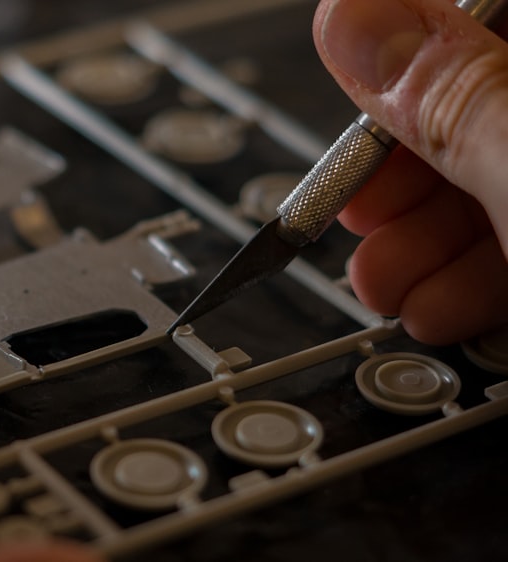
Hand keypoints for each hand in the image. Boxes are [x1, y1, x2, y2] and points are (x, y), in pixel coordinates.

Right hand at [314, 0, 507, 343]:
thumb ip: (446, 97)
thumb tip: (351, 22)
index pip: (478, 17)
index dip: (405, 59)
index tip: (355, 106)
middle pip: (476, 107)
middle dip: (403, 177)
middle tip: (360, 220)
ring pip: (491, 182)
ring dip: (419, 243)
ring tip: (385, 285)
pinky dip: (468, 278)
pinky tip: (438, 305)